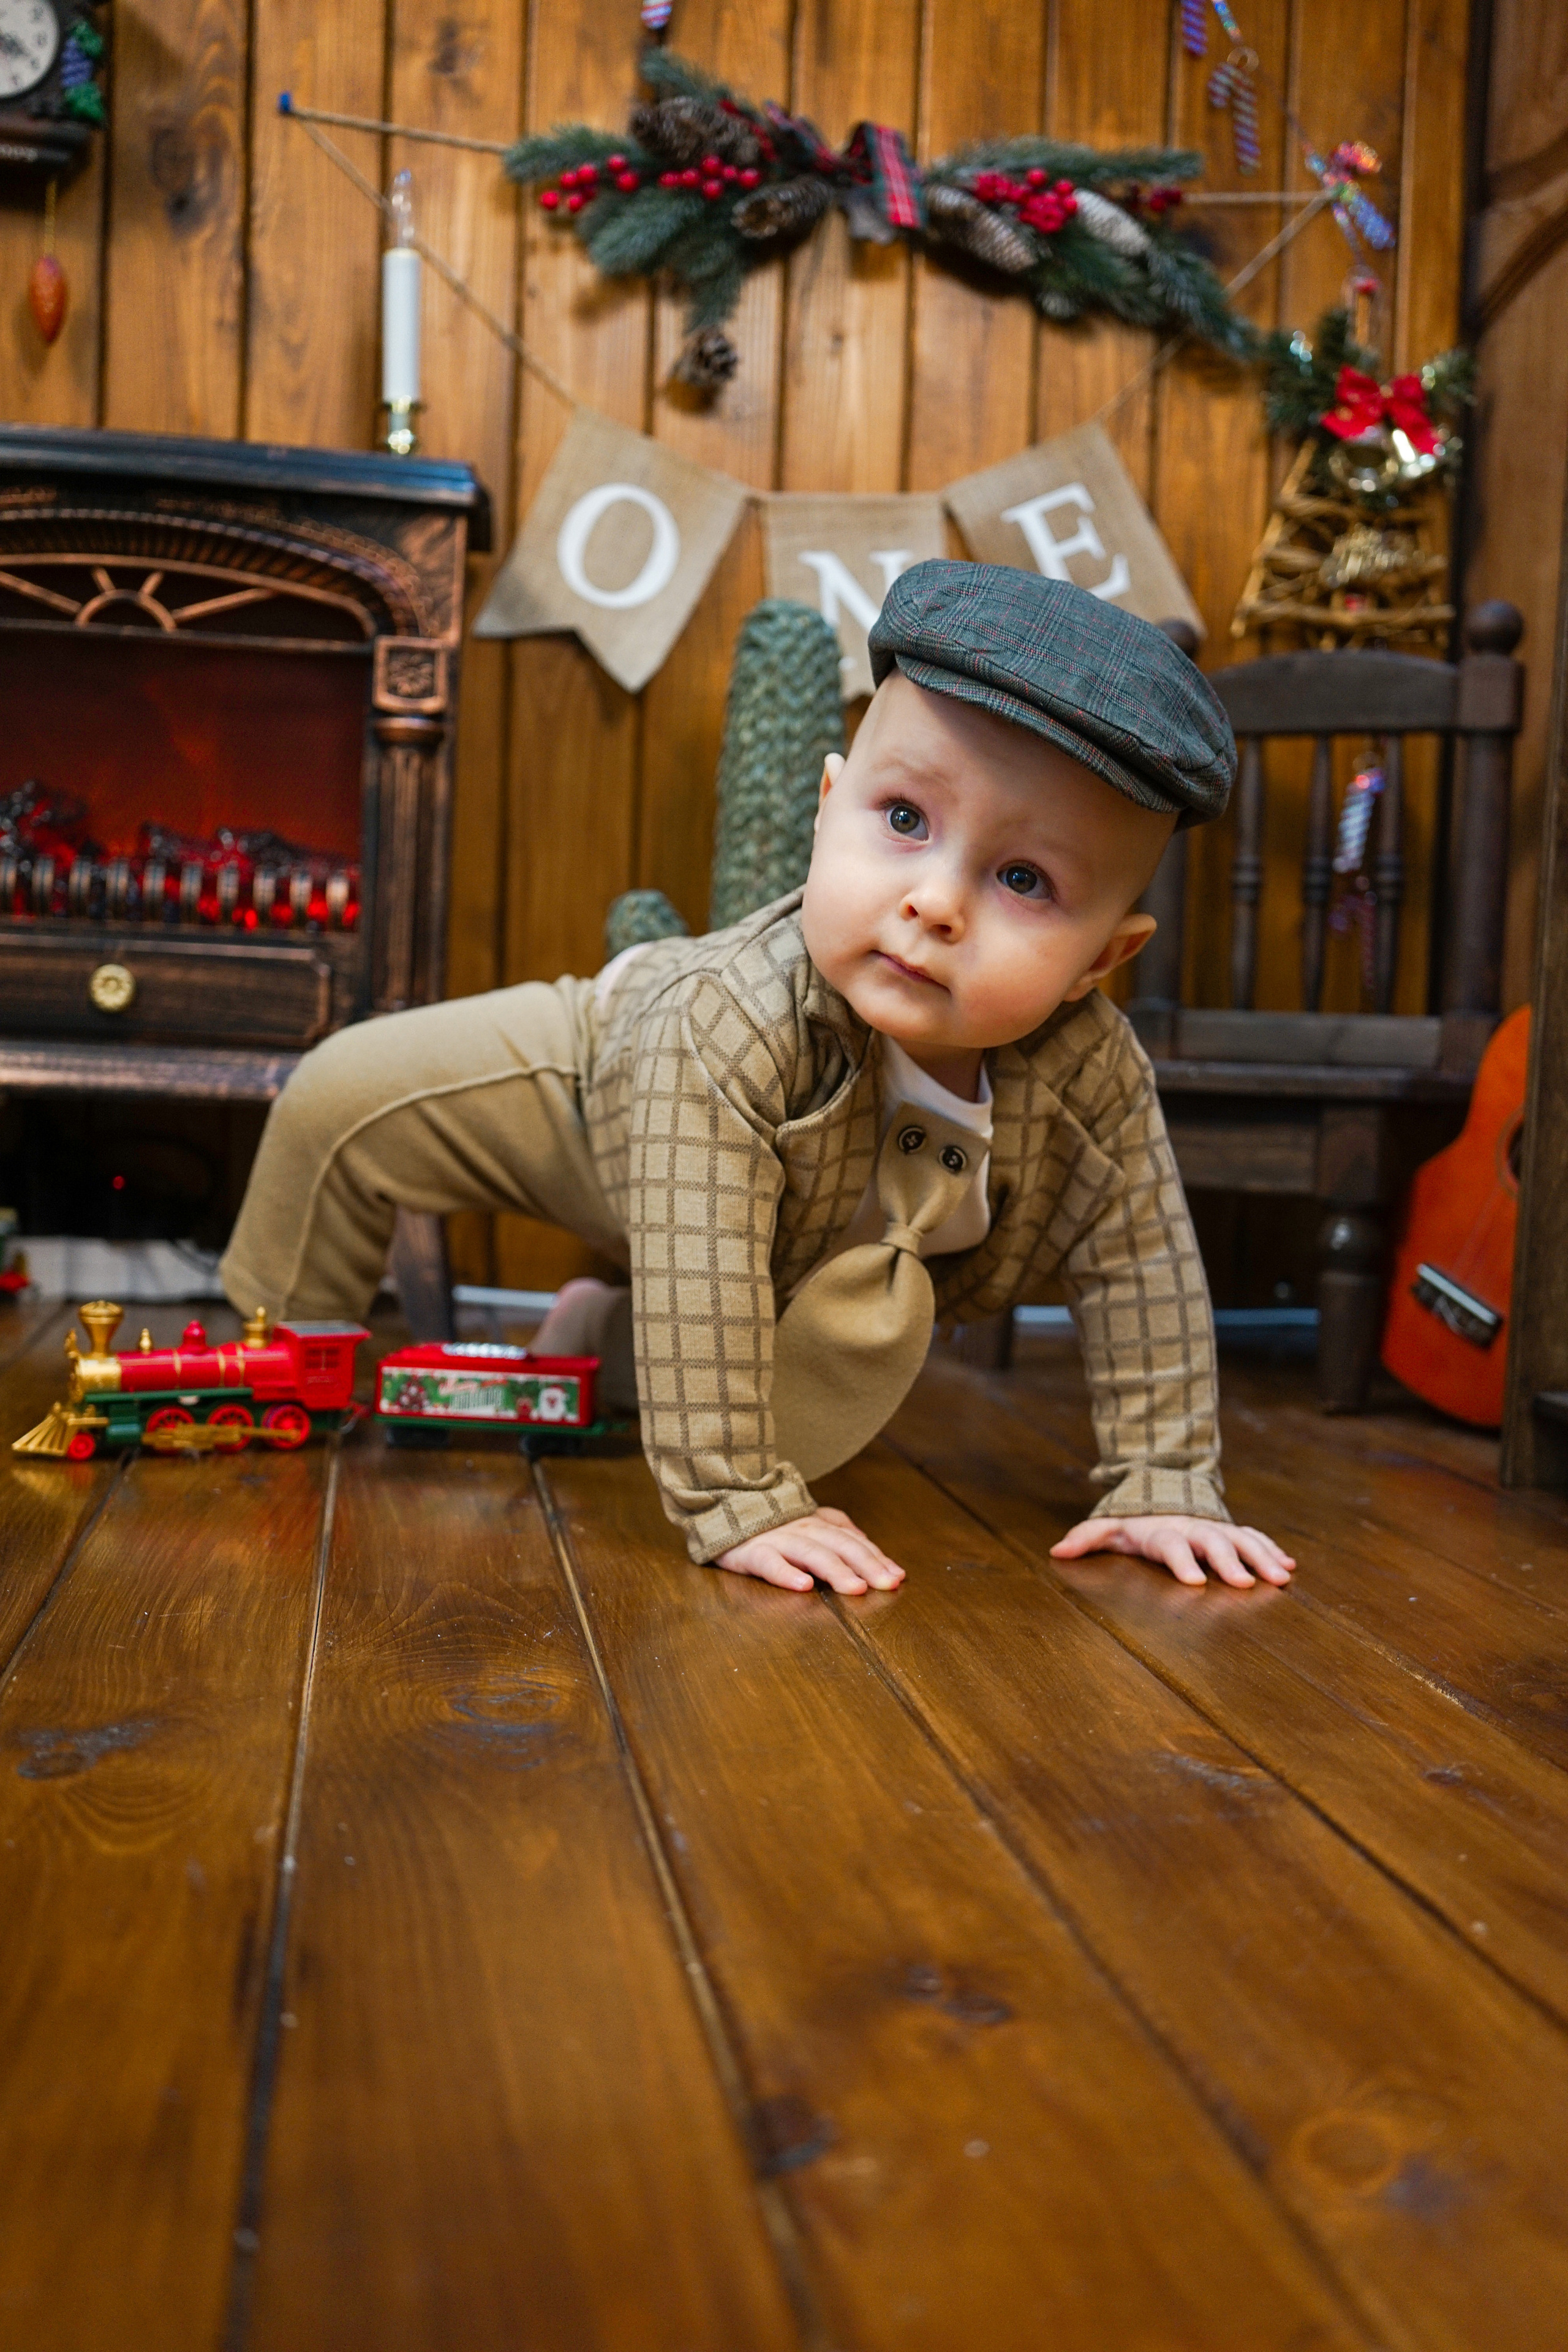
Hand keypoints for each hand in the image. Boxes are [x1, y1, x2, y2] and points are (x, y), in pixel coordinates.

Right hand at [715, 1506, 905, 1595]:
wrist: (723, 1509)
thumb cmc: (771, 1525)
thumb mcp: (808, 1523)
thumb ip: (837, 1529)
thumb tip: (866, 1541)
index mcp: (818, 1524)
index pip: (853, 1541)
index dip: (876, 1557)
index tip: (898, 1576)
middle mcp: (803, 1529)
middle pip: (840, 1545)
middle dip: (867, 1564)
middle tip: (888, 1584)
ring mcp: (778, 1539)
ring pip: (812, 1553)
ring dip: (836, 1570)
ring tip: (856, 1588)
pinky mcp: (751, 1552)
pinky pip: (770, 1563)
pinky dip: (787, 1573)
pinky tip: (803, 1586)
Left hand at [1050, 1514, 1294, 1589]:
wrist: (1163, 1492)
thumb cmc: (1135, 1520)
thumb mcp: (1109, 1527)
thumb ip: (1087, 1537)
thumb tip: (1058, 1550)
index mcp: (1163, 1532)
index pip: (1172, 1546)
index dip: (1182, 1562)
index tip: (1194, 1582)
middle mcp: (1194, 1528)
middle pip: (1214, 1543)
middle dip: (1230, 1562)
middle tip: (1246, 1584)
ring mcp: (1216, 1528)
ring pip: (1242, 1540)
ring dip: (1262, 1558)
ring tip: (1282, 1577)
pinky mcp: (1232, 1531)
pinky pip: (1255, 1538)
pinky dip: (1272, 1550)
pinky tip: (1289, 1566)